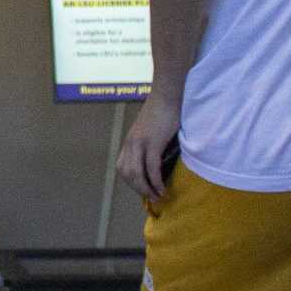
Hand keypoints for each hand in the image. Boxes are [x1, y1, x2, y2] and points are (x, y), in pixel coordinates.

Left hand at [118, 96, 181, 210]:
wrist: (168, 93)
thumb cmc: (164, 109)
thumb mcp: (151, 129)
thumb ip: (150, 143)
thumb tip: (158, 159)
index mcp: (130, 140)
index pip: (122, 167)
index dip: (131, 182)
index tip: (144, 190)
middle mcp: (131, 143)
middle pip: (127, 174)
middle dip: (139, 190)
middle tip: (152, 198)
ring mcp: (140, 142)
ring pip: (137, 174)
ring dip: (147, 189)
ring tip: (158, 196)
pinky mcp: (153, 142)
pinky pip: (151, 168)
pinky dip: (156, 182)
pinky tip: (163, 188)